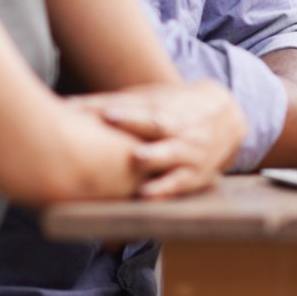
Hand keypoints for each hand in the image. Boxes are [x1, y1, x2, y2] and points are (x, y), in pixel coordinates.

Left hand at [70, 81, 243, 197]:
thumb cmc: (175, 108)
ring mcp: (186, 149)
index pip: (127, 103)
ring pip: (170, 150)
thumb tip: (68, 109)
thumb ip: (117, 106)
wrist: (228, 115)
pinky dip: (165, 188)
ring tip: (137, 158)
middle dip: (130, 120)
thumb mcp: (153, 99)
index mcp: (158, 105)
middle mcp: (173, 125)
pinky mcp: (195, 174)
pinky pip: (180, 182)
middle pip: (150, 120)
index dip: (103, 104)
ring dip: (154, 155)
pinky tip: (147, 196)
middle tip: (108, 117)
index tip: (76, 107)